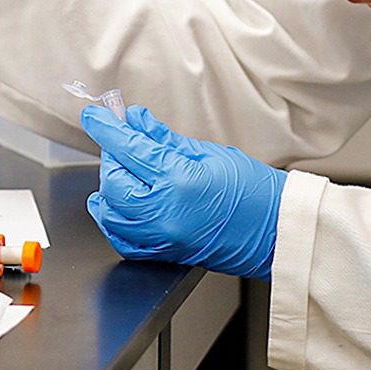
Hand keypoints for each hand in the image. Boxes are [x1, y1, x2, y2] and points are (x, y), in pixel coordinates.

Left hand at [83, 104, 286, 279]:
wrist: (276, 232)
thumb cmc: (255, 192)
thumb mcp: (209, 153)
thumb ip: (164, 138)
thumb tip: (135, 120)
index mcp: (179, 181)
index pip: (127, 149)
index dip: (106, 128)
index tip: (94, 116)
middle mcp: (165, 212)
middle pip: (113, 180)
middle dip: (113, 157)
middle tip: (125, 142)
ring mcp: (162, 237)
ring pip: (110, 211)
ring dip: (110, 186)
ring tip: (126, 170)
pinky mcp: (164, 253)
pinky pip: (122, 239)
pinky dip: (112, 220)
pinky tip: (115, 203)